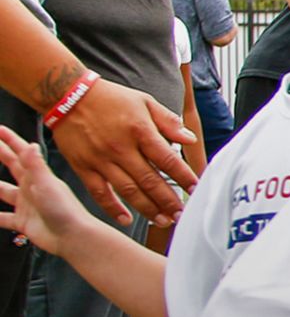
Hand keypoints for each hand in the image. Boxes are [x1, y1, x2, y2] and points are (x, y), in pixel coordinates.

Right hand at [0, 125, 102, 252]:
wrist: (74, 238)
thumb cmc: (65, 210)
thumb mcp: (47, 183)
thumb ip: (36, 165)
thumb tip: (31, 145)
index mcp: (38, 176)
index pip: (21, 153)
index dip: (10, 140)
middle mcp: (32, 188)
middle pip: (12, 166)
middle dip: (1, 154)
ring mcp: (27, 204)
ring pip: (3, 192)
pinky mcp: (23, 222)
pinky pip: (2, 218)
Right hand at [49, 78, 194, 223]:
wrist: (67, 95)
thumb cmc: (109, 98)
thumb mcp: (144, 102)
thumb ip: (168, 121)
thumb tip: (189, 139)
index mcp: (139, 131)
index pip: (167, 159)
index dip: (183, 176)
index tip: (195, 189)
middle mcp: (121, 148)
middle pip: (150, 180)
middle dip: (168, 201)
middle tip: (181, 214)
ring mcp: (101, 159)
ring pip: (128, 190)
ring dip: (147, 208)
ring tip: (163, 220)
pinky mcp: (82, 166)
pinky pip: (99, 192)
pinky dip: (112, 208)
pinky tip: (126, 219)